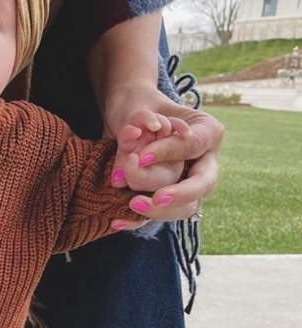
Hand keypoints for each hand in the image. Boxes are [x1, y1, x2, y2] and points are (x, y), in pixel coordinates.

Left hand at [104, 80, 222, 230]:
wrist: (128, 115)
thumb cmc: (139, 106)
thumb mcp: (139, 109)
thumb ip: (138, 132)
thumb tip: (129, 169)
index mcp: (208, 132)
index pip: (195, 145)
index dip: (170, 152)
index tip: (141, 157)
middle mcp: (204, 160)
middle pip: (202, 184)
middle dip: (180, 194)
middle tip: (154, 198)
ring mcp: (188, 182)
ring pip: (187, 207)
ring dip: (161, 212)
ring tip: (132, 205)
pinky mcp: (168, 198)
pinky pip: (159, 215)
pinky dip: (139, 221)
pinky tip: (118, 221)